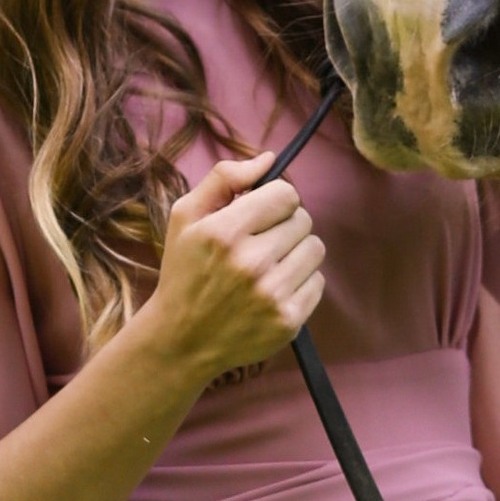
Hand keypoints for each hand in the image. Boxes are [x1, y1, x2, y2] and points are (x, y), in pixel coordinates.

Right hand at [139, 152, 325, 385]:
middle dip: (285, 225)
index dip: (275, 199)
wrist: (181, 340)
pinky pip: (318, 282)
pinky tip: (274, 288)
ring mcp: (272, 295)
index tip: (261, 213)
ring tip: (269, 265)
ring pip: (315, 248)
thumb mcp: (185, 216)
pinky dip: (301, 282)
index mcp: (224, 231)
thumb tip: (270, 160)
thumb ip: (224, 178)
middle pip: (303, 220)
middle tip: (261, 242)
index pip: (286, 194)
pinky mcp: (288, 321)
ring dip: (296, 252)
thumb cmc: (184, 272)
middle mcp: (250, 263)